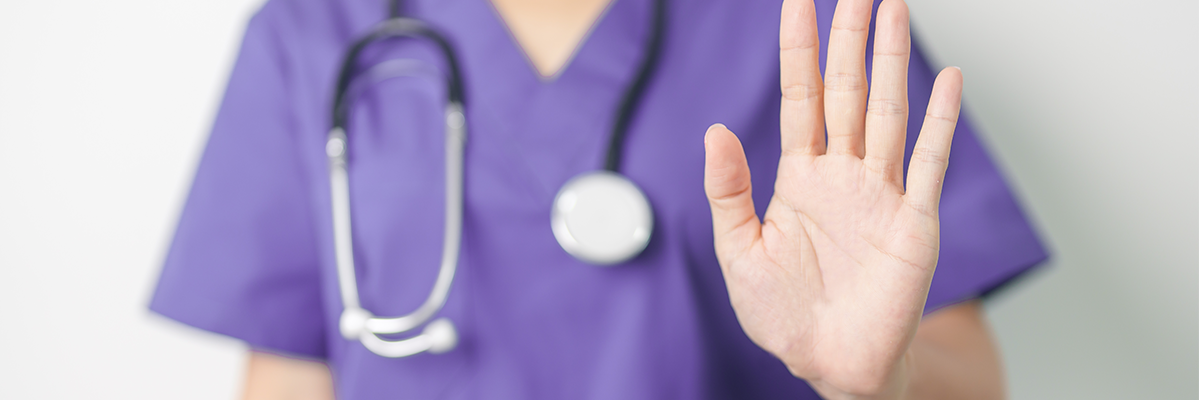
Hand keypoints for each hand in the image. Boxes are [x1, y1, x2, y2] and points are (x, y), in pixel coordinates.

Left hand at [702, 0, 962, 397]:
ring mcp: (882, 193)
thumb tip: (715, 131)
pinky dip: (940, 122)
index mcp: (800, 178)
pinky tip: (948, 79)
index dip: (799, 51)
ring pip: (887, 112)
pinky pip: (928, 162)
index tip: (798, 3)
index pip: (800, 99)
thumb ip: (728, 190)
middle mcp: (843, 176)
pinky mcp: (914, 221)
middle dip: (850, 40)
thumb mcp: (740, 250)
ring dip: (892, 62)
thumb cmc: (784, 314)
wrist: (829, 363)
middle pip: (847, 92)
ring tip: (894, 11)